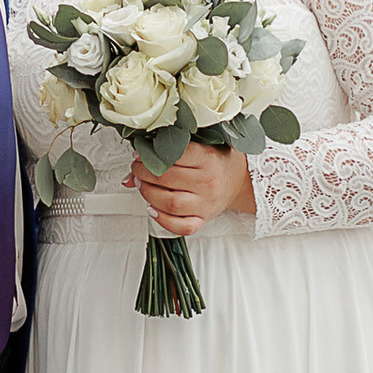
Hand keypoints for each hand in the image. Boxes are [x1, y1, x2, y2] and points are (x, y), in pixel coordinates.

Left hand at [135, 137, 256, 238]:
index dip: (151, 155)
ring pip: (170, 203)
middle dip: (143, 173)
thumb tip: (133, 165)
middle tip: (137, 169)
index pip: (174, 155)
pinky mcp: (204, 220)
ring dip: (148, 193)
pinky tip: (152, 208)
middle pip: (167, 179)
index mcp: (208, 159)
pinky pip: (181, 227)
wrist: (238, 179)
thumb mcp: (199, 146)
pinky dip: (162, 220)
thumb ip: (170, 150)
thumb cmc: (216, 160)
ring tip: (141, 185)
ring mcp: (206, 204)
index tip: (140, 155)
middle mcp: (208, 183)